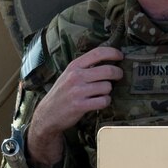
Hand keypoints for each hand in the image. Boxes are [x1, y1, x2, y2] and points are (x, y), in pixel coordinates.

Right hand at [26, 46, 121, 167]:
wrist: (47, 114)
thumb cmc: (62, 93)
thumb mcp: (69, 74)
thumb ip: (85, 67)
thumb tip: (108, 59)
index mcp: (74, 66)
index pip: (98, 53)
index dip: (113, 53)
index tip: (120, 56)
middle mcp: (76, 76)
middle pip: (108, 70)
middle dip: (118, 73)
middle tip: (119, 76)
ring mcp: (78, 91)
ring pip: (107, 87)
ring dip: (108, 91)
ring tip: (101, 93)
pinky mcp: (80, 105)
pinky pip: (103, 101)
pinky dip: (105, 102)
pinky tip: (99, 102)